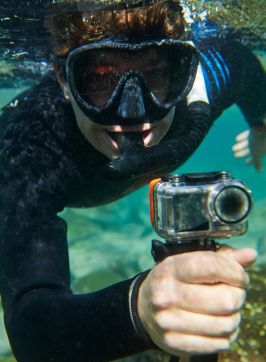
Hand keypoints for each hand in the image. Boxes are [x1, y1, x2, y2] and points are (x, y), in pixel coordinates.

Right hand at [137, 246, 256, 355]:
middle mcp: (167, 295)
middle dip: (238, 295)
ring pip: (226, 324)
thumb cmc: (173, 280)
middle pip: (224, 299)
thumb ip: (221, 257)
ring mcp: (169, 321)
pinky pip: (218, 343)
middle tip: (234, 292)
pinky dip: (227, 334)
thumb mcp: (189, 261)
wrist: (144, 307)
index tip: (240, 276)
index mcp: (171, 269)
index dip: (235, 272)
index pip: (212, 267)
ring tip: (227, 309)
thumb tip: (250, 255)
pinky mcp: (174, 342)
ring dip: (235, 316)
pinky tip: (220, 324)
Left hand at [232, 128, 265, 171]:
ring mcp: (261, 134)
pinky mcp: (258, 127)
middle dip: (244, 153)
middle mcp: (263, 143)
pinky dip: (243, 137)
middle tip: (235, 156)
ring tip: (233, 149)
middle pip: (254, 149)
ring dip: (242, 146)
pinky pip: (250, 134)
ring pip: (251, 141)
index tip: (246, 163)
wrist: (262, 125)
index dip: (252, 161)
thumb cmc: (260, 142)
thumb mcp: (257, 153)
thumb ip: (257, 162)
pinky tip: (236, 139)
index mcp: (264, 150)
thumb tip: (259, 171)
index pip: (259, 157)